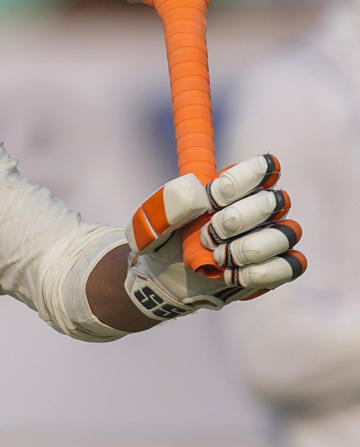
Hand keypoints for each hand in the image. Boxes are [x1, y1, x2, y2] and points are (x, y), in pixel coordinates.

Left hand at [124, 154, 304, 321]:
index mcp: (235, 185)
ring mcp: (273, 236)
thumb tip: (199, 196)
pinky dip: (262, 272)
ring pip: (286, 233)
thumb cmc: (166, 241)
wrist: (166, 279)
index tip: (213, 198)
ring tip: (218, 259)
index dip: (241, 181)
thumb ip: (170, 204)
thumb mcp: (153, 220)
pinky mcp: (278, 266)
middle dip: (237, 220)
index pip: (264, 167)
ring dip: (248, 249)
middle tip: (208, 236)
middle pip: (275, 201)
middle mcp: (261, 207)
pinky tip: (234, 275)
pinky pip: (292, 264)